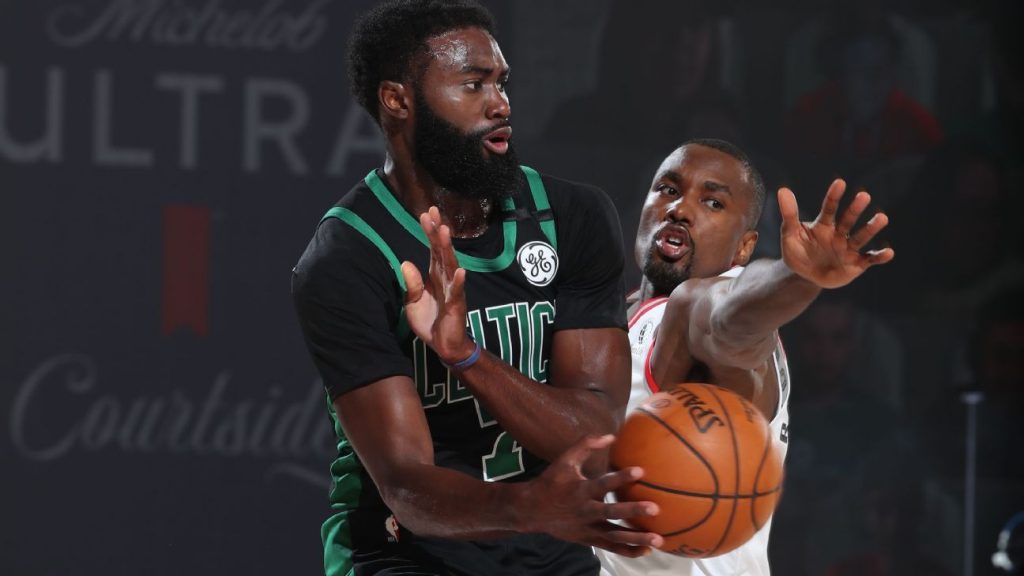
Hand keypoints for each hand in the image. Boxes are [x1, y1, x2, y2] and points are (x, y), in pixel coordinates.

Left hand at [401, 206, 474, 363]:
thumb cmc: (430, 320)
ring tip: (445, 231)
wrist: (443, 344)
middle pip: (442, 251)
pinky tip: (461, 271)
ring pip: (450, 265)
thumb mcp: (413, 301)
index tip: (426, 213)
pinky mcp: (456, 305)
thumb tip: (405, 263)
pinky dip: (459, 282)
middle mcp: (445, 278)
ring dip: (448, 249)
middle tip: (434, 212)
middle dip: (437, 232)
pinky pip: (458, 292)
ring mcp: (453, 290)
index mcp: (434, 275)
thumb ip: (411, 283)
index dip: (430, 231)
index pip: (432, 249)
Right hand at [517, 435, 663, 557]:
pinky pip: (611, 547)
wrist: (532, 511)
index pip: (603, 483)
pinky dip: (628, 550)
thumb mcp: (564, 461)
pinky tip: (647, 549)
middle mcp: (585, 510)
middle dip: (633, 511)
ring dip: (636, 537)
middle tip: (655, 508)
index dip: (621, 477)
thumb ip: (585, 445)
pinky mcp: (588, 539)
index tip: (640, 471)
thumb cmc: (551, 482)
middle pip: (611, 512)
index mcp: (580, 490)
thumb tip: (610, 435)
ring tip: (659, 538)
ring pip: (614, 535)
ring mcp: (587, 528)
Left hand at [778, 179, 894, 288]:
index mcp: (823, 225)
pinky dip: (879, 256)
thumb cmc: (797, 251)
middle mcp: (839, 233)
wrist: (804, 276)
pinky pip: (869, 259)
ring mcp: (848, 248)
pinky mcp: (856, 264)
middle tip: (863, 195)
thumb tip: (782, 190)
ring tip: (882, 217)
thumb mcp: (789, 234)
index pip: (829, 208)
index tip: (840, 183)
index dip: (833, 196)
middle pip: (847, 219)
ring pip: (861, 237)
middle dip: (855, 209)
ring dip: (871, 228)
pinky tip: (889, 252)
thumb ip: (789, 214)